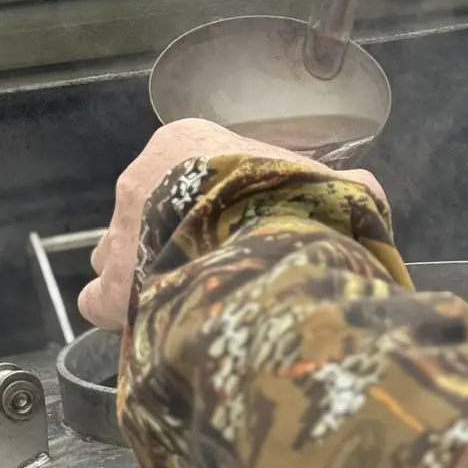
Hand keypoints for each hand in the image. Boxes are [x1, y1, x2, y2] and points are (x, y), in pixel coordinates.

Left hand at [77, 119, 385, 334]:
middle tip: (212, 264)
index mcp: (184, 142)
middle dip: (171, 237)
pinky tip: (152, 325)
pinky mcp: (108, 284)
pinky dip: (121, 313)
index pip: (185, 170)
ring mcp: (118, 232)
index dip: (209, 203)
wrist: (253, 248)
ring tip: (183, 297)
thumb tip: (368, 190)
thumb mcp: (326, 185)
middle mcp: (138, 179)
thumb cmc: (288, 206)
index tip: (235, 227)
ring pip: (117, 253)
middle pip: (146, 212)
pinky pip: (99, 300)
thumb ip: (342, 186)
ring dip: (141, 272)